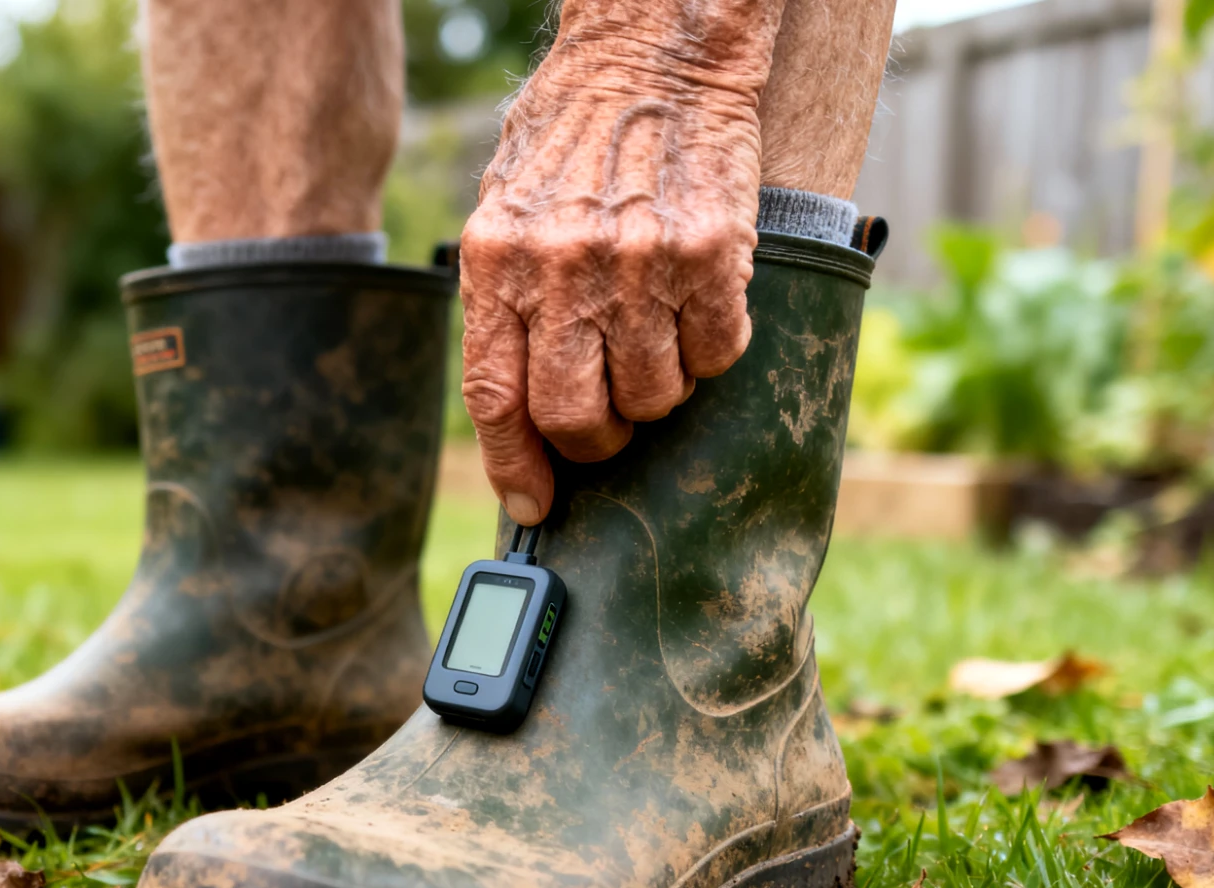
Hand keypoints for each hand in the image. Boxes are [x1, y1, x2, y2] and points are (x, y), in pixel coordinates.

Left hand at [459, 2, 783, 524]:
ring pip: (654, 397)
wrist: (652, 55)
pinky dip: (711, 350)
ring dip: (657, 391)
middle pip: (576, 417)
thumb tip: (512, 414)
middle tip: (608, 420)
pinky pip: (717, 355)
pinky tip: (697, 306)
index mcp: (496, 264)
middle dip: (594, 440)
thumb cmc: (571, 138)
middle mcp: (563, 270)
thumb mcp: (502, 213)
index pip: (496, 400)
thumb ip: (502, 304)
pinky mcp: (712, 255)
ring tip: (652, 338)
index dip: (515, 467)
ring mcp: (639, 264)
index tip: (534, 505)